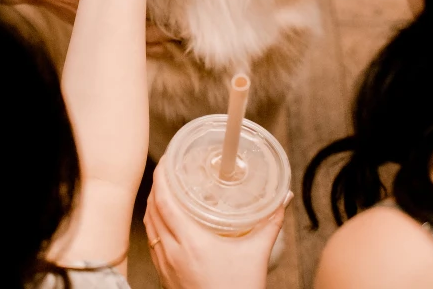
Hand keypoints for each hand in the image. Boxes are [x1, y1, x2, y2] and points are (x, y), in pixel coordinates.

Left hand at [144, 163, 286, 288]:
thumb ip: (270, 223)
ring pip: (149, 225)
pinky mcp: (163, 275)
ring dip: (153, 203)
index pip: (164, 200)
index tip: (168, 158)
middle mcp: (171, 251)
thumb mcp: (257, 254)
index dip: (161, 175)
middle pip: (152, 208)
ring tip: (165, 188)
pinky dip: (154, 224)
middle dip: (157, 184)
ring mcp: (164, 264)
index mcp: (190, 241)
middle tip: (169, 167)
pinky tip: (165, 220)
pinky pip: (151, 242)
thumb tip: (283, 199)